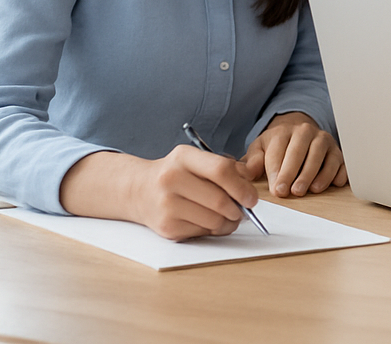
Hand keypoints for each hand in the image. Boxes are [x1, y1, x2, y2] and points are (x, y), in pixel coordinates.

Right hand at [59, 146, 258, 240]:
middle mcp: (171, 179)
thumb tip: (249, 187)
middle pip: (219, 200)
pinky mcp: (166, 227)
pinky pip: (202, 232)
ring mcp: (166, 205)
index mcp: (183, 157)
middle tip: (243, 211)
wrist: (138, 190)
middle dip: (238, 209)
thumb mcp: (197, 160)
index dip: (242, 187)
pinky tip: (210, 222)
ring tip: (230, 218)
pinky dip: (213, 230)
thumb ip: (227, 168)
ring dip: (229, 223)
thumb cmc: (177, 174)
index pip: (221, 170)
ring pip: (213, 220)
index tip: (252, 198)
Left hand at [243, 111, 347, 196]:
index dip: (277, 172)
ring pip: (323, 156)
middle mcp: (306, 132)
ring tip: (311, 190)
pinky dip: (339, 172)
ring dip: (318, 174)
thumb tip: (246, 173)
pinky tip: (334, 183)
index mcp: (284, 131)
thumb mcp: (260, 148)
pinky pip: (341, 161)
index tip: (276, 189)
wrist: (298, 131)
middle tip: (292, 192)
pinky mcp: (337, 151)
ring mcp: (324, 140)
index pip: (280, 151)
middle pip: (302, 152)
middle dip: (297, 173)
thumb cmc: (277, 145)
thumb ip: (251, 161)